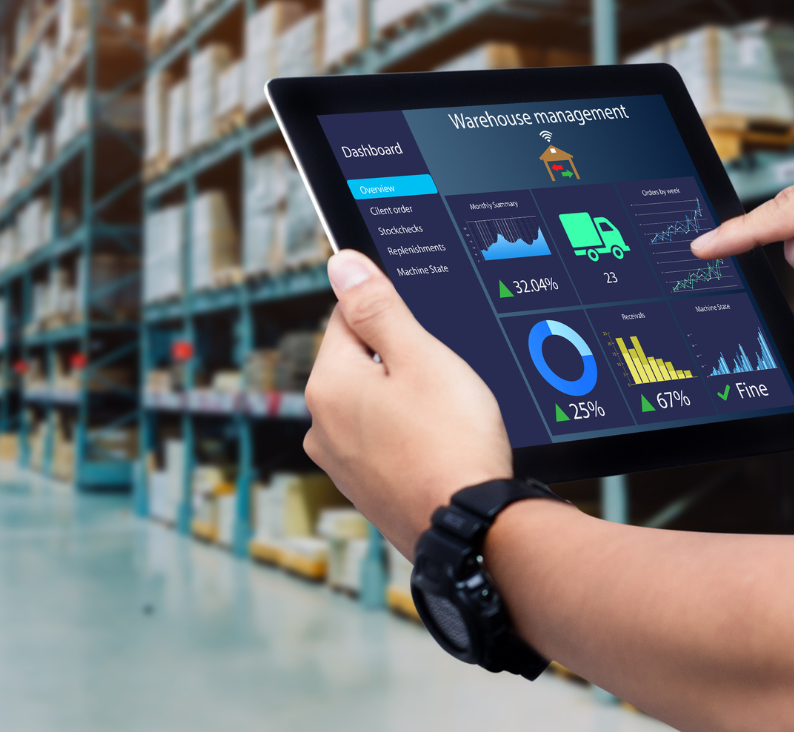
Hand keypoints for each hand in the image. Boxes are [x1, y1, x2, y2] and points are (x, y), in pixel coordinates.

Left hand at [303, 250, 512, 554]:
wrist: (472, 529)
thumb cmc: (452, 441)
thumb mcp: (421, 357)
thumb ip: (378, 307)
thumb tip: (341, 264)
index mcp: (328, 384)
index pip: (348, 316)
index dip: (393, 315)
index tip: (427, 333)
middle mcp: (321, 425)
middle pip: (360, 362)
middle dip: (400, 360)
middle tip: (445, 378)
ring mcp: (341, 464)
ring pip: (374, 404)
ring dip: (406, 400)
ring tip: (448, 416)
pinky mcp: (366, 490)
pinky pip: (384, 442)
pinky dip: (409, 436)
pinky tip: (441, 445)